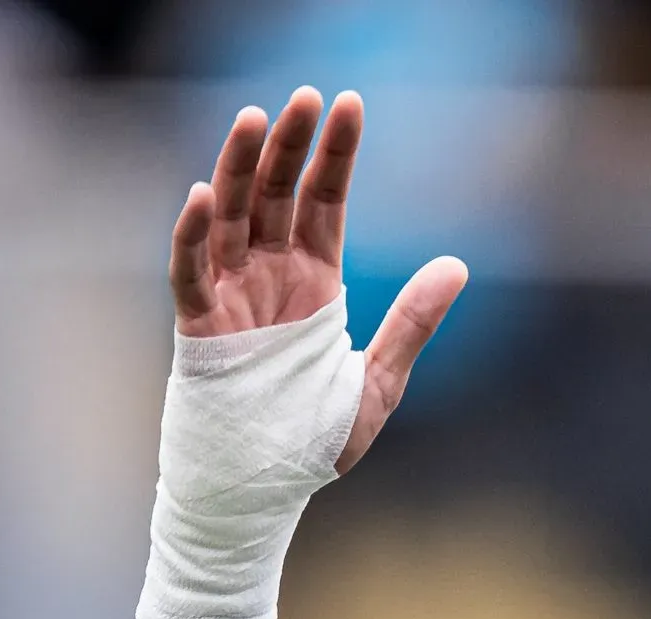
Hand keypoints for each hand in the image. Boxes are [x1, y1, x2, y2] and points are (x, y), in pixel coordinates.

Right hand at [168, 87, 467, 473]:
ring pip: (230, 216)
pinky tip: (205, 195)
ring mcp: (232, 296)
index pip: (324, 200)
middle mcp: (271, 277)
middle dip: (288, 144)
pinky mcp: (200, 326)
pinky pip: (191, 271)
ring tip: (253, 118)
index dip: (335, 155)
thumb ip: (413, 321)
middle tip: (304, 95)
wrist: (265, 490)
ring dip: (237, 167)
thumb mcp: (380, 379)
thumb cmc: (314, 438)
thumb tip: (459, 264)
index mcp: (316, 282)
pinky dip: (194, 234)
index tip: (350, 105)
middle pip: (276, 193)